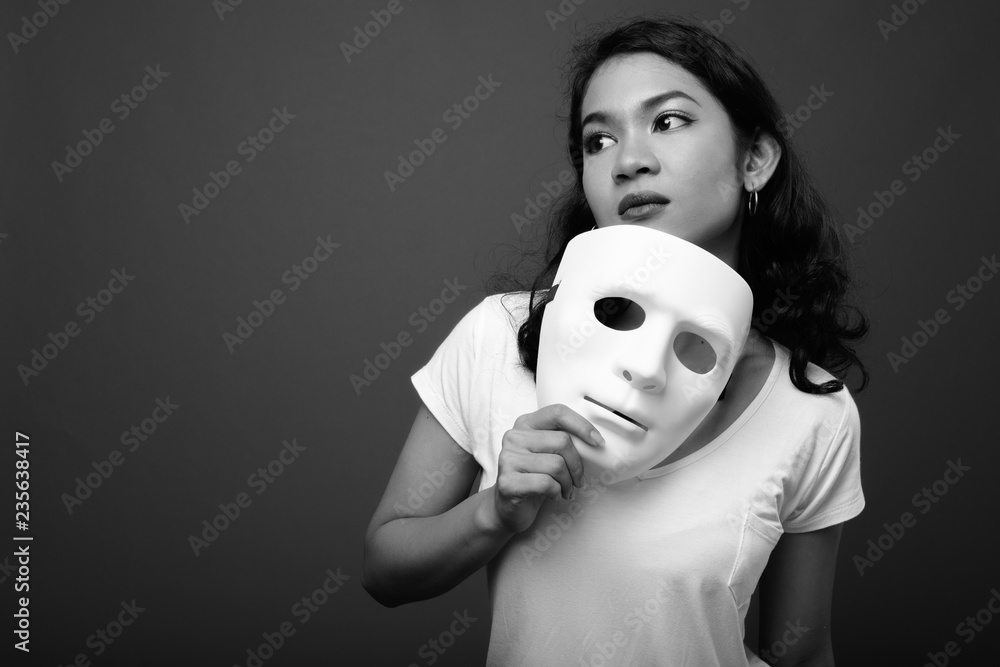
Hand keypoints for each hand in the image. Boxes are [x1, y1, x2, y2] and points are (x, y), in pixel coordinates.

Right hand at [485, 404, 603, 534]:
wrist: (508, 507)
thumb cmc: (535, 478)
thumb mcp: (548, 454)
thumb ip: (563, 442)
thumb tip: (596, 441)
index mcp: (526, 424)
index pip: (558, 412)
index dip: (582, 426)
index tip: (598, 442)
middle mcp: (514, 437)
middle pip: (562, 441)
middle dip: (576, 466)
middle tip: (577, 481)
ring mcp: (508, 458)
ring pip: (556, 465)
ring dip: (567, 483)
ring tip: (565, 490)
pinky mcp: (507, 482)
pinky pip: (546, 484)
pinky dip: (556, 492)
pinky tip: (552, 495)